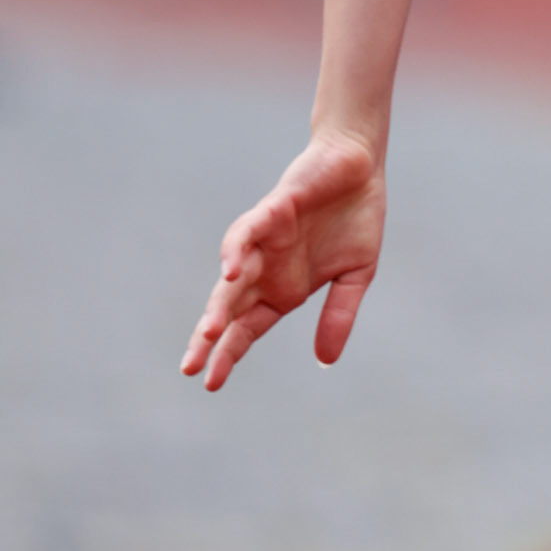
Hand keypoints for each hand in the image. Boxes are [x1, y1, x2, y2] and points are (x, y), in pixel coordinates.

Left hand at [181, 130, 386, 391]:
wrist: (360, 166)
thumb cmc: (357, 217)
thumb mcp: (356, 275)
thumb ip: (339, 315)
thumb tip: (325, 361)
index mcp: (284, 289)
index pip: (248, 328)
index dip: (230, 353)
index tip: (211, 383)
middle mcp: (267, 269)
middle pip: (230, 309)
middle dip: (210, 338)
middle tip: (190, 368)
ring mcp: (266, 242)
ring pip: (234, 279)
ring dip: (220, 303)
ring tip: (210, 332)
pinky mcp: (271, 212)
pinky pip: (246, 233)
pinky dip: (236, 251)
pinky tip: (231, 272)